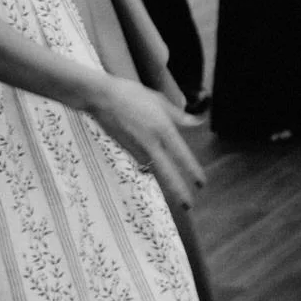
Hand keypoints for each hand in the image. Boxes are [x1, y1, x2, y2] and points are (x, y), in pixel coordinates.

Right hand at [87, 76, 205, 207]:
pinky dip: (151, 164)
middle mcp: (150, 142)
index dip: (192, 171)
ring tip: (177, 193)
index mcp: (162, 129)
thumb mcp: (160, 101)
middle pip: (166, 172)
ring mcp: (136, 148)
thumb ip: (179, 116)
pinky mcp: (125, 149)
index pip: (181, 155)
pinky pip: (143, 160)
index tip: (201, 183)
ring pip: (155, 169)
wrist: (99, 97)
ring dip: (165, 179)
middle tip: (188, 206)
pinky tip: (154, 162)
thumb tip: (196, 122)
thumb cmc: (131, 95)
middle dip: (178, 190)